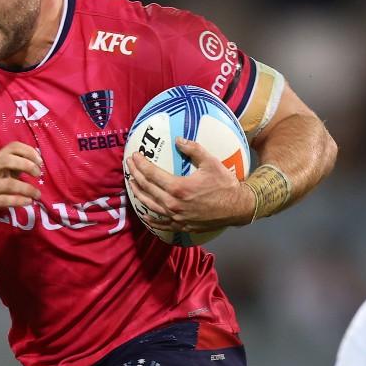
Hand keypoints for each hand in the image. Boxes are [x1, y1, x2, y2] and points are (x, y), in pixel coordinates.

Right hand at [0, 142, 42, 230]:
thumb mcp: (0, 175)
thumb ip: (15, 167)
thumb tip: (36, 161)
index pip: (12, 147)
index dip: (28, 151)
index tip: (40, 161)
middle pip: (7, 160)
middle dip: (27, 165)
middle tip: (38, 174)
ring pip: (7, 183)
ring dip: (27, 188)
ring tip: (37, 195)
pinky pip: (3, 200)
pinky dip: (18, 200)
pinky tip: (28, 202)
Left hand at [125, 137, 253, 231]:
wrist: (237, 207)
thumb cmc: (224, 184)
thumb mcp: (211, 162)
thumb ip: (193, 149)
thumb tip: (178, 139)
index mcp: (178, 188)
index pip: (152, 174)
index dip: (141, 164)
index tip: (134, 155)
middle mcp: (173, 204)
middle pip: (147, 188)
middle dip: (135, 174)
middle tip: (129, 164)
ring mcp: (176, 217)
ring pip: (150, 205)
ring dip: (138, 193)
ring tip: (132, 183)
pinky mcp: (181, 226)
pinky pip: (161, 223)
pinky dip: (150, 219)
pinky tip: (144, 214)